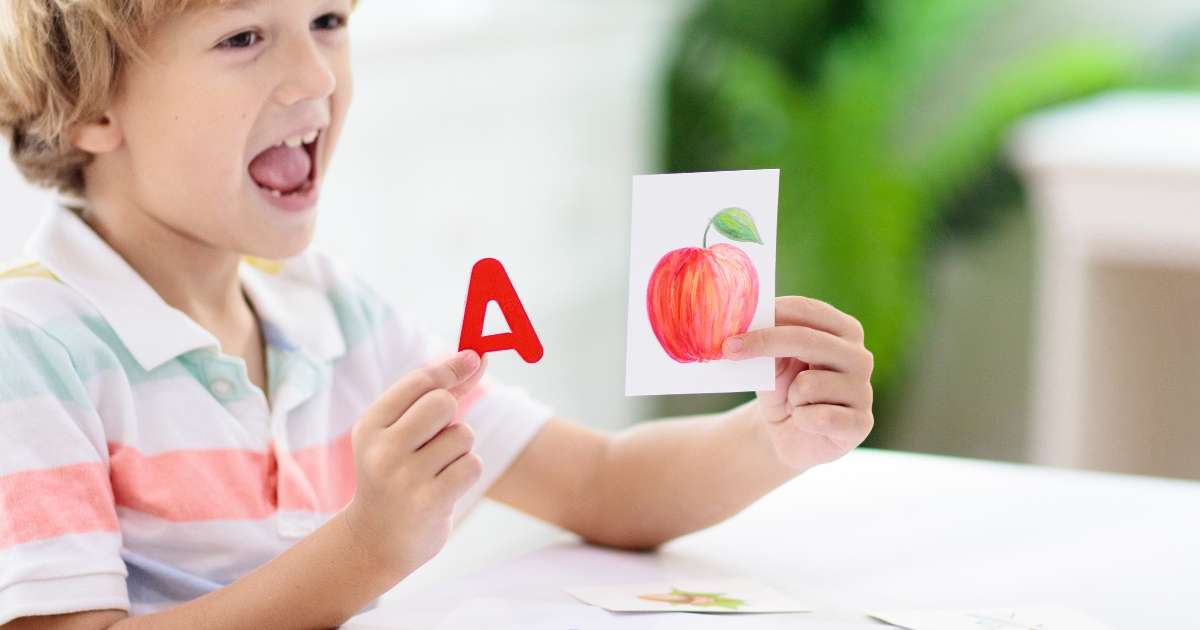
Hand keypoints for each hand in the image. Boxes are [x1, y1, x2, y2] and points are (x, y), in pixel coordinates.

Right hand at [344, 350, 486, 577]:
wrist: (377, 539)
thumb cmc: (396, 473)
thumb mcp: (401, 432)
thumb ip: (438, 393)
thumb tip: (476, 357)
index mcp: (370, 426)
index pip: (418, 382)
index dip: (451, 367)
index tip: (473, 357)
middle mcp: (382, 449)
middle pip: (442, 403)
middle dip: (451, 414)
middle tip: (437, 438)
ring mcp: (404, 477)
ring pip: (462, 435)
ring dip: (459, 450)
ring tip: (436, 470)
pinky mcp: (429, 501)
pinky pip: (472, 464)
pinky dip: (467, 472)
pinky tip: (445, 487)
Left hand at [722, 297, 873, 469]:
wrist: (792, 436)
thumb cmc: (785, 390)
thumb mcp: (772, 362)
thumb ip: (766, 343)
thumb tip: (742, 331)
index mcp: (843, 330)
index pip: (806, 310)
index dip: (770, 313)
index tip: (736, 320)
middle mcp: (860, 356)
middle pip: (807, 339)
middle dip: (764, 343)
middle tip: (729, 349)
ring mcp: (863, 391)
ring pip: (809, 384)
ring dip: (790, 397)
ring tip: (795, 403)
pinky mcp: (861, 424)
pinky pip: (819, 417)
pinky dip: (801, 420)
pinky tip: (805, 422)